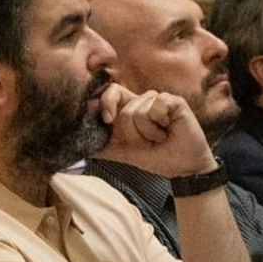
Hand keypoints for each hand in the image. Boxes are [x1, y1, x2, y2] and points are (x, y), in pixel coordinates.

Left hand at [96, 84, 215, 177]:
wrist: (183, 168)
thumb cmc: (156, 157)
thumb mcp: (124, 153)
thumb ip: (102, 147)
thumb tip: (79, 147)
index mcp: (130, 109)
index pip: (110, 92)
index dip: (105, 102)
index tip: (106, 119)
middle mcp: (143, 100)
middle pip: (123, 106)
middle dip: (131, 133)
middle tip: (146, 142)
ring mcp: (158, 99)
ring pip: (138, 111)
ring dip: (148, 133)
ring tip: (160, 138)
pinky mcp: (173, 101)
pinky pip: (156, 108)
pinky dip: (160, 126)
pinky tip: (170, 129)